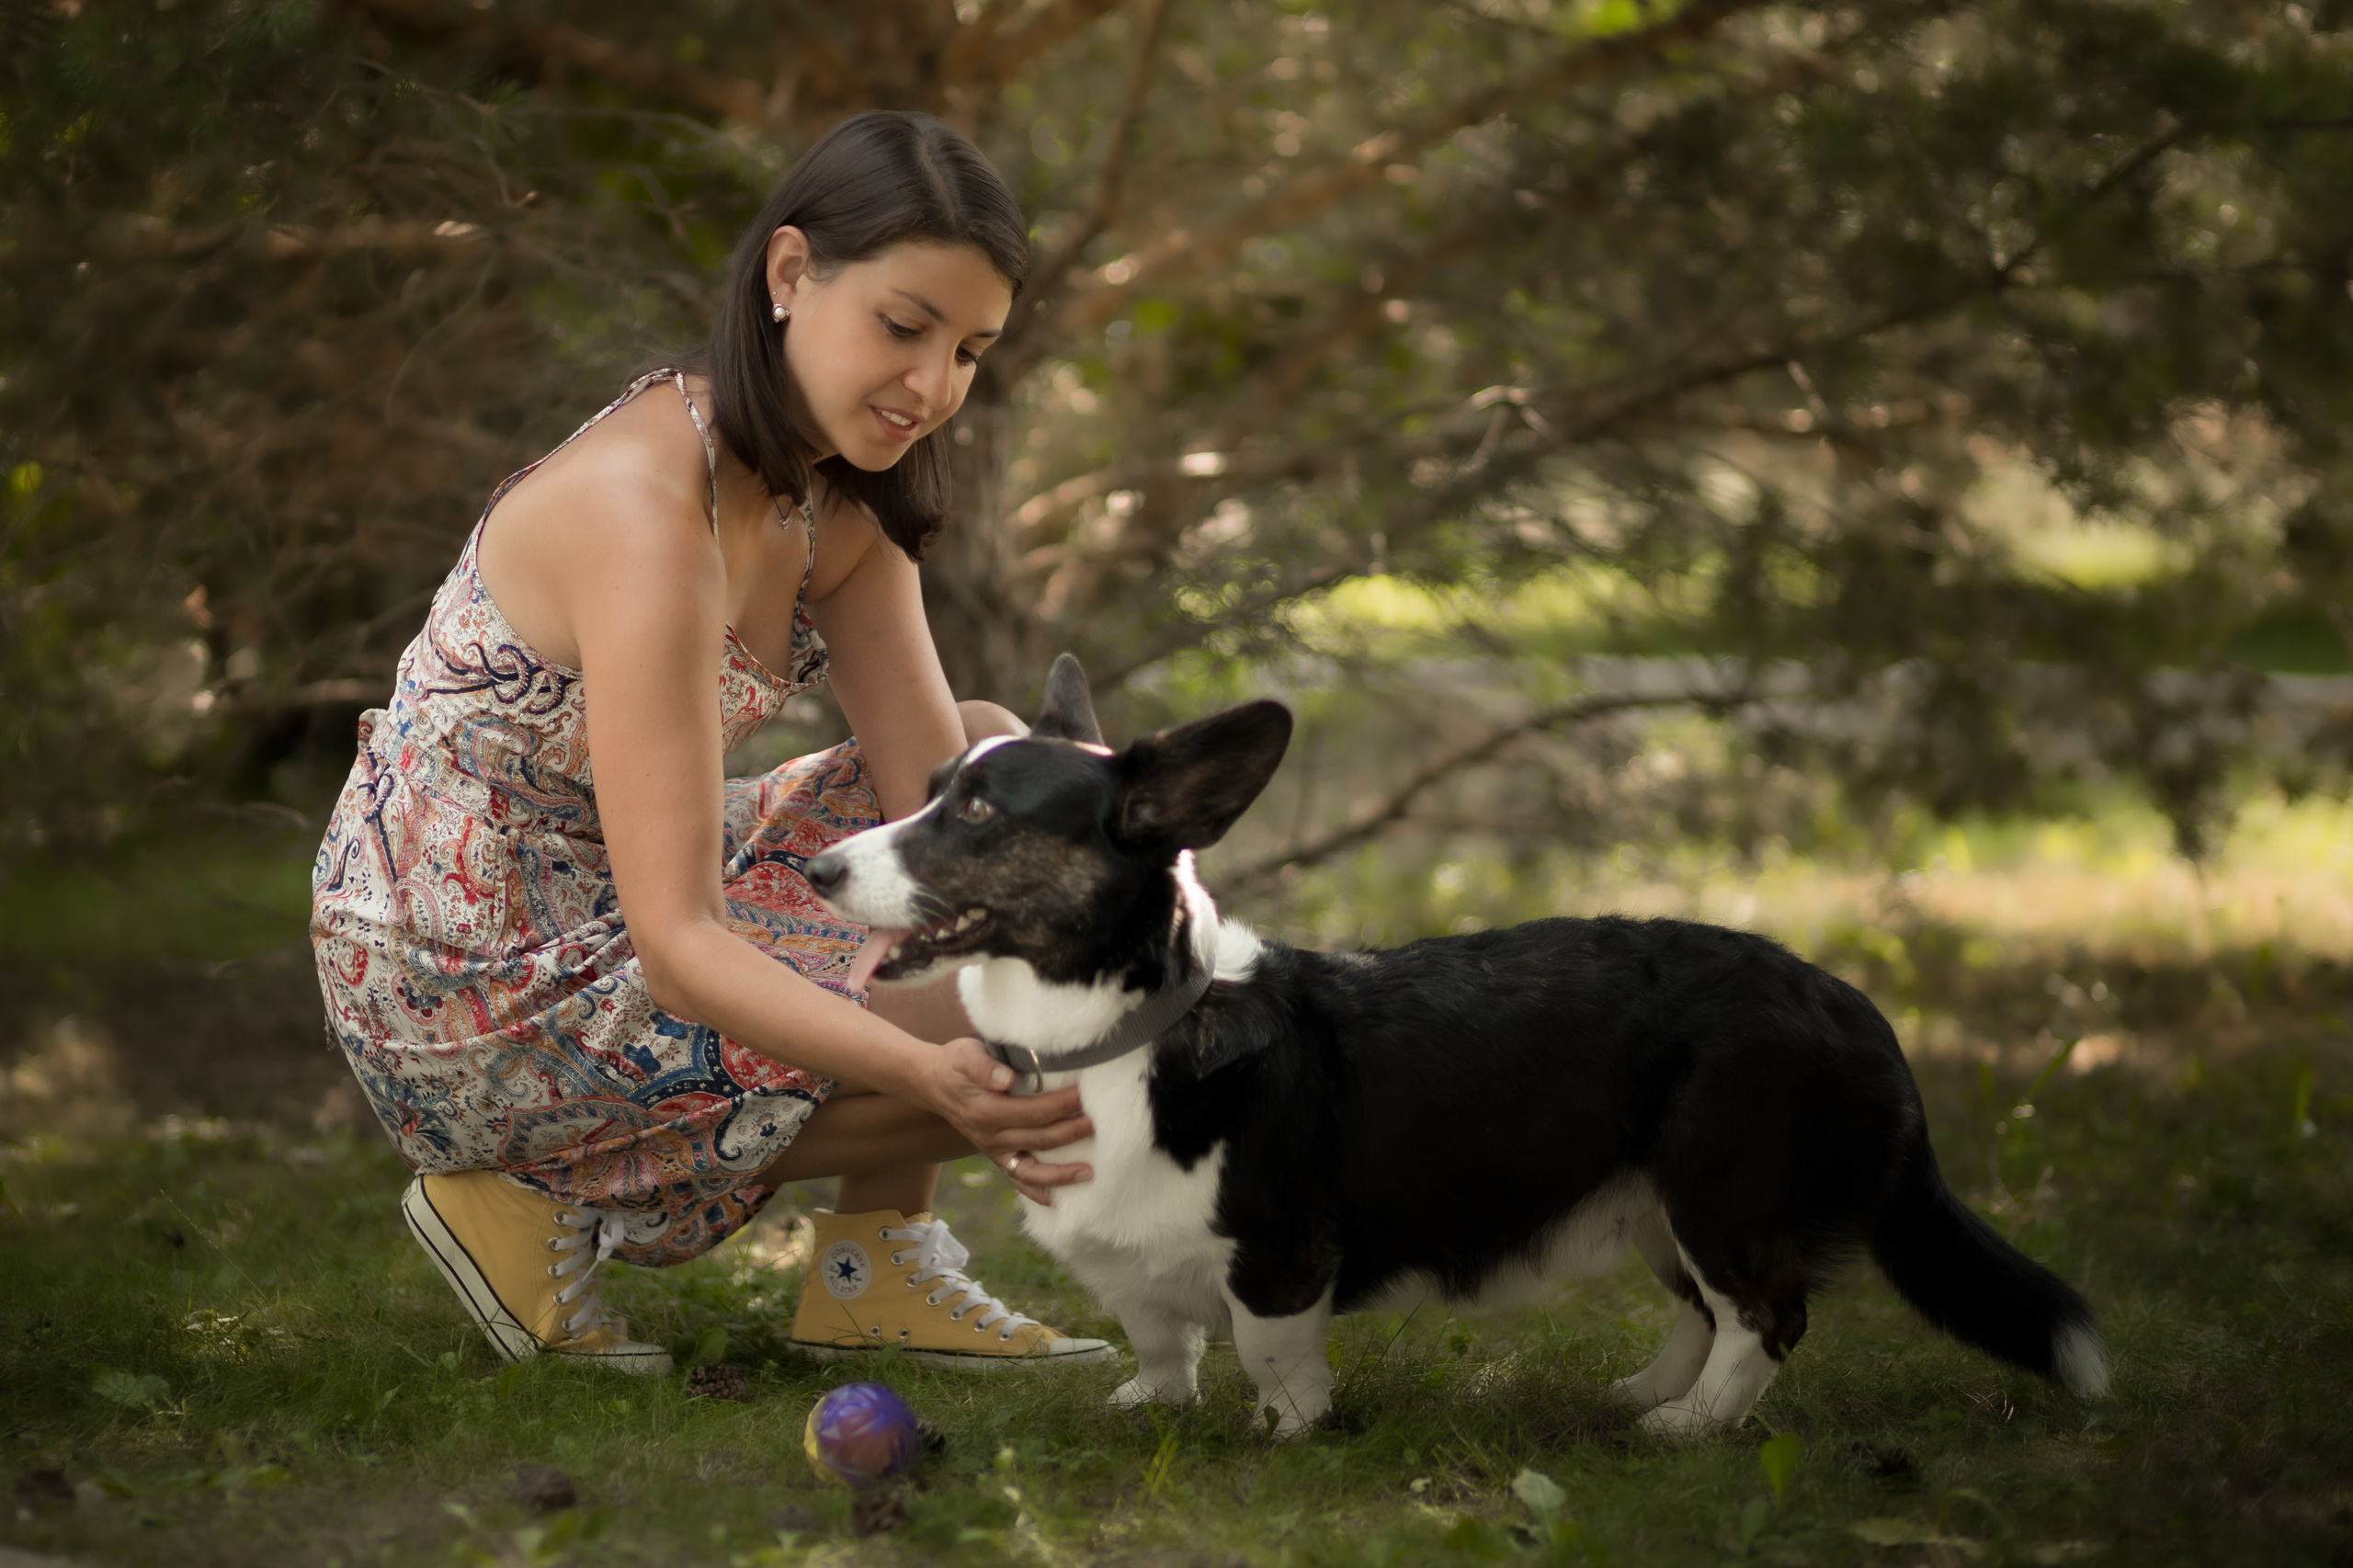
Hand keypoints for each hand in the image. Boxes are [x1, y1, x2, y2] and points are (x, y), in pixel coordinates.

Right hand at [924, 1037, 1093, 1205]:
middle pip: (1038, 1139)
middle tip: (1099, 1124)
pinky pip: (1018, 1179)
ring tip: (1089, 1172)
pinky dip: (1037, 1192)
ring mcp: (994, 1151)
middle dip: (1071, 1133)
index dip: (1060, 1105)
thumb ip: (985, 1067)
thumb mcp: (965, 1055)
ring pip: (1030, 1170)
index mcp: (986, 1111)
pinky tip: (1058, 1200)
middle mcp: (990, 1136)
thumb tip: (1007, 1079)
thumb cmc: (956, 1064)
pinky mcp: (996, 1157)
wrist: (932, 1083)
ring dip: (1060, 1174)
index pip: (1032, 1111)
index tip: (1084, 1094)